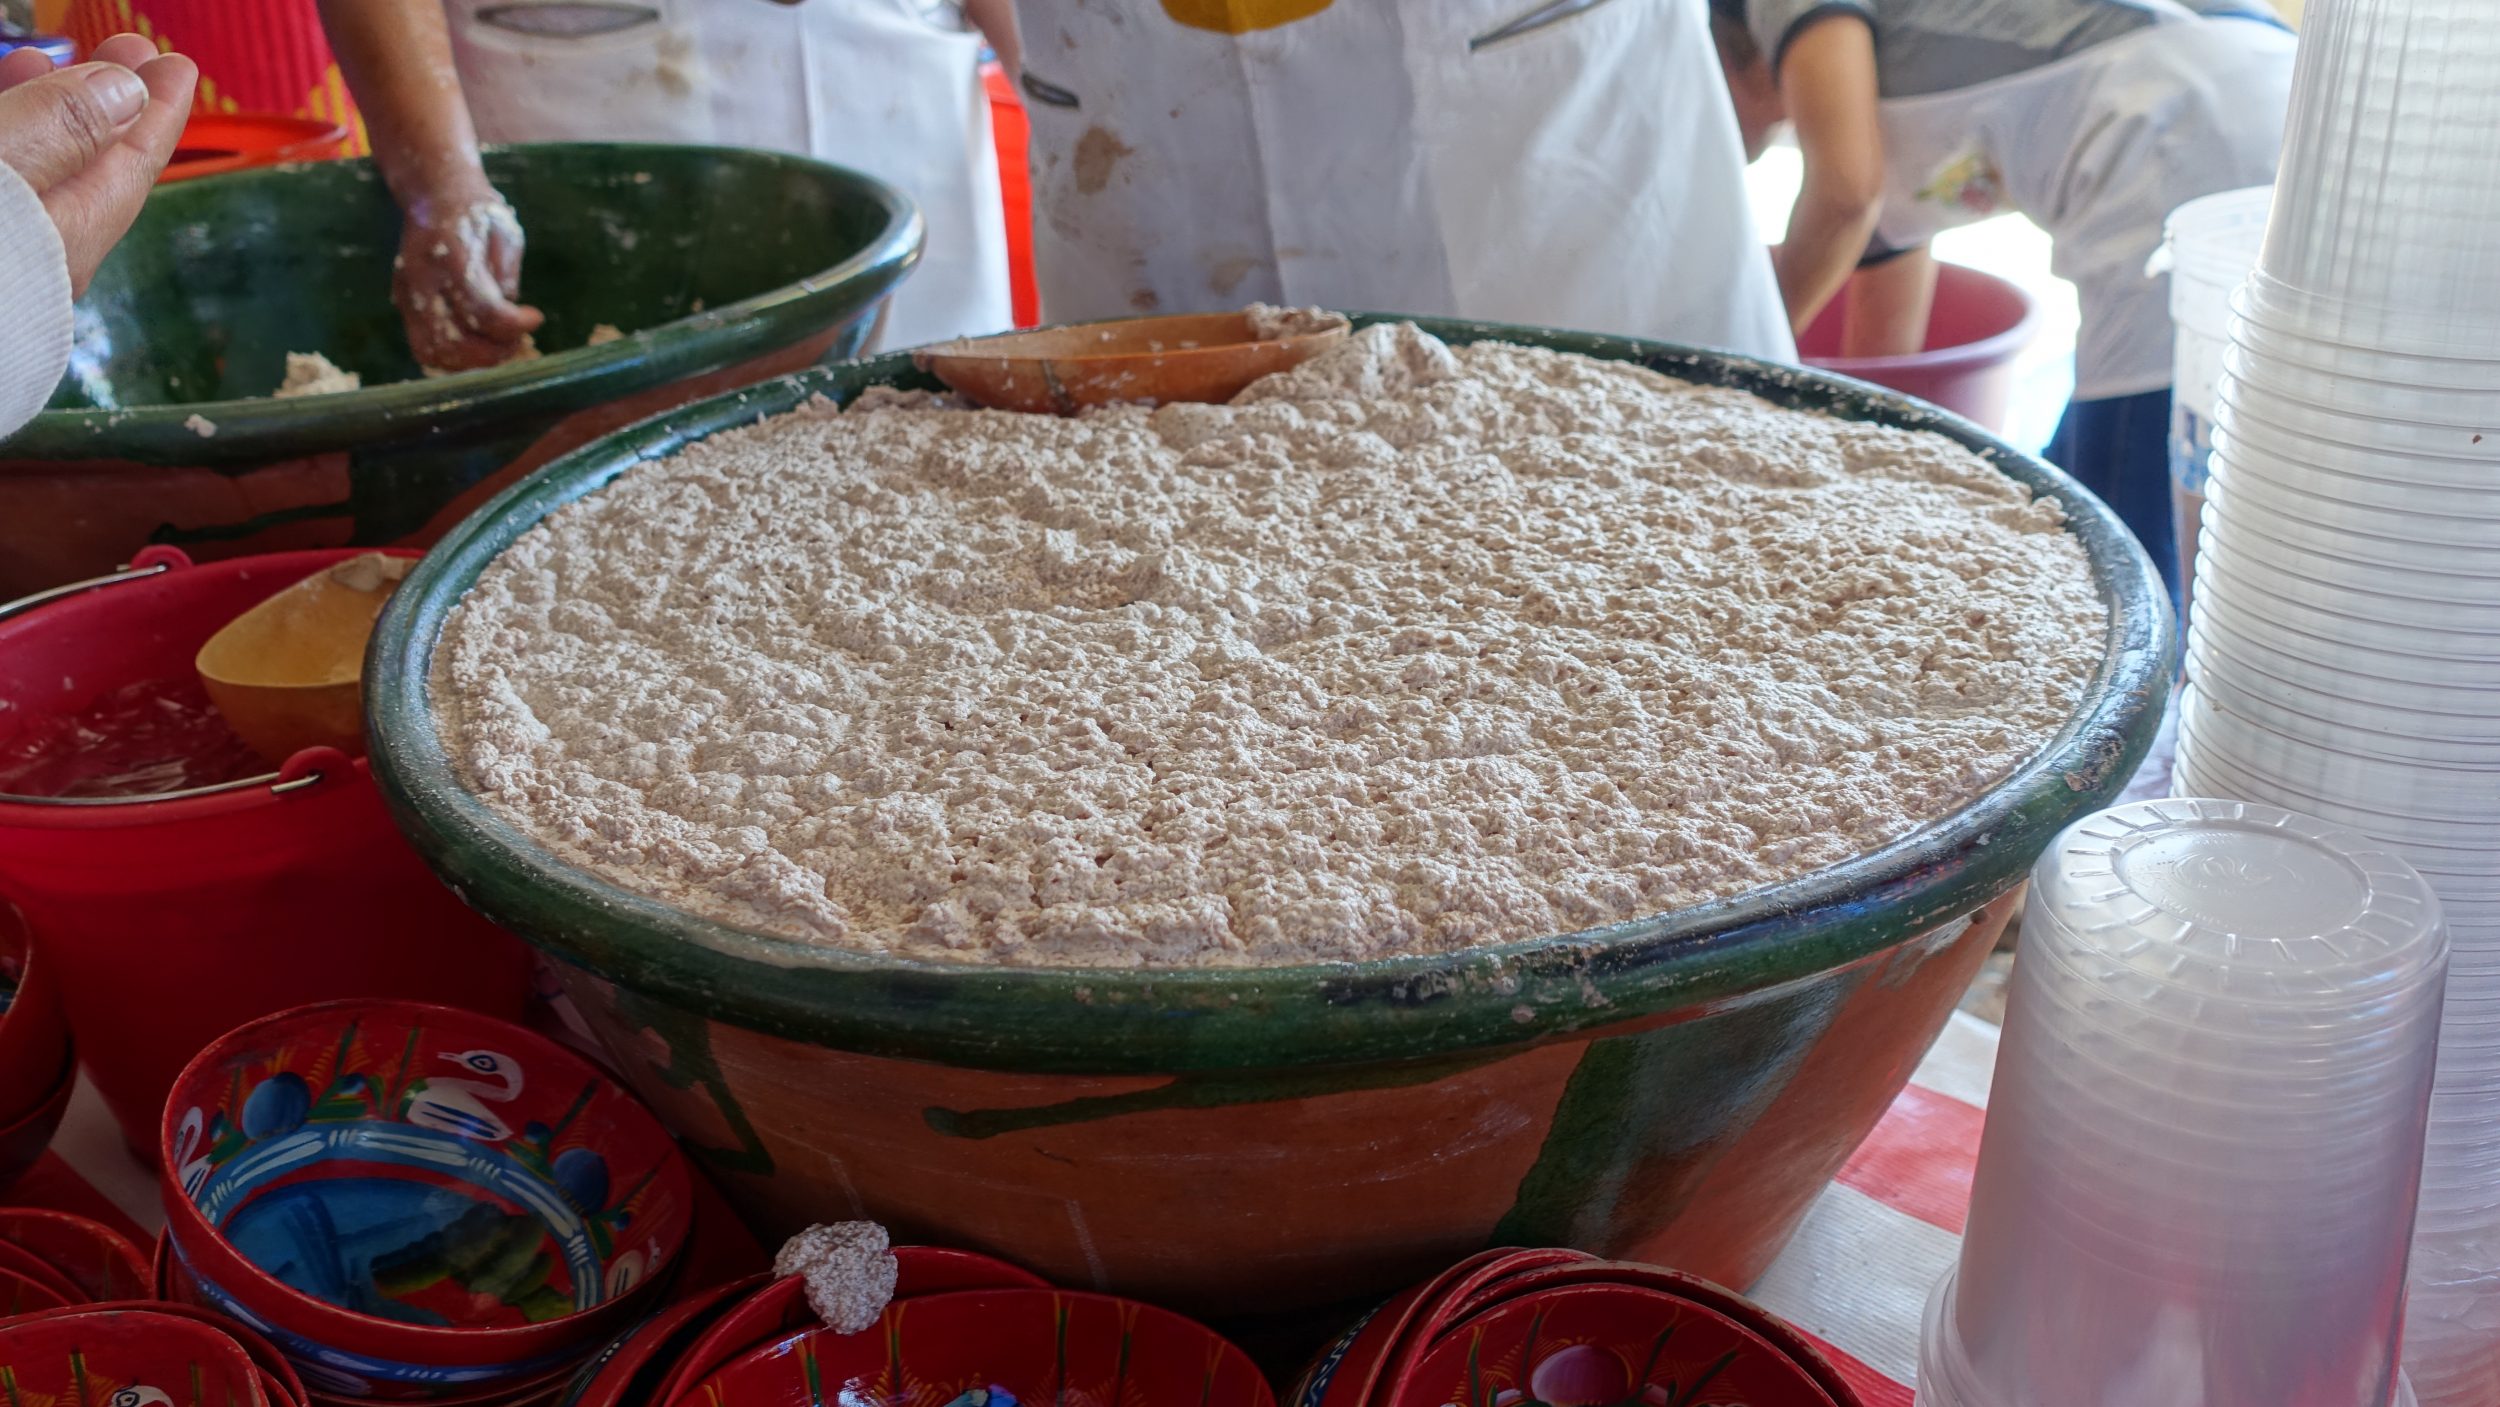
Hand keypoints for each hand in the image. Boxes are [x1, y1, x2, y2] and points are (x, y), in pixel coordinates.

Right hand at [0, 34, 196, 294]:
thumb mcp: (3, 173)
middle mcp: (40, 252)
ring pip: (40, 166)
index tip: (176, 69)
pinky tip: (4, 98)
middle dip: (110, 99)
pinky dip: (10, 130)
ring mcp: (10, 247)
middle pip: (91, 164)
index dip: (155, 111)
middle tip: (130, 49)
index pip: (130, 165)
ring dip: (49, 109)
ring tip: (51, 60)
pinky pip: (7, 176)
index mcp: (66, 242)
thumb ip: (60, 133)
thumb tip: (127, 94)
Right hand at [394, 185, 544, 370]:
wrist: (435, 195)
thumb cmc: (479, 215)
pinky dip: (453, 358)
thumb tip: (510, 324)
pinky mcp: (403, 304)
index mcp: (451, 256)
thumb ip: (506, 280)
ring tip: (498, 346)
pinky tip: (477, 346)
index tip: (535, 318)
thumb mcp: (505, 237)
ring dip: (472, 361)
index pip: (481, 310)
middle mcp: (422, 279)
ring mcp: (407, 294)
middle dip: (493, 352)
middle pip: (453, 341)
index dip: (514, 325)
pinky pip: (424, 346)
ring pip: (433, 351)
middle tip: (517, 340)